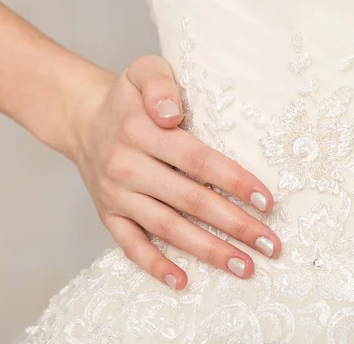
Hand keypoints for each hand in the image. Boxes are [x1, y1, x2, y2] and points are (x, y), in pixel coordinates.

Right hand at [71, 55, 280, 289]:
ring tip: (245, 266)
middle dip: (234, 225)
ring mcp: (117, 195)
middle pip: (190, 201)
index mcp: (142, 131)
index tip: (267, 202)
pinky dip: (155, 265)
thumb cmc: (127, 98)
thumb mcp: (144, 71)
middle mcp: (128, 166)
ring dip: (208, 250)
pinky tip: (183, 281)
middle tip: (270, 244)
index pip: (198, 161)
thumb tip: (173, 115)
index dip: (234, 182)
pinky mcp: (108, 215)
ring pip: (168, 228)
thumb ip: (160, 83)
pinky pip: (131, 245)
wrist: (82, 119)